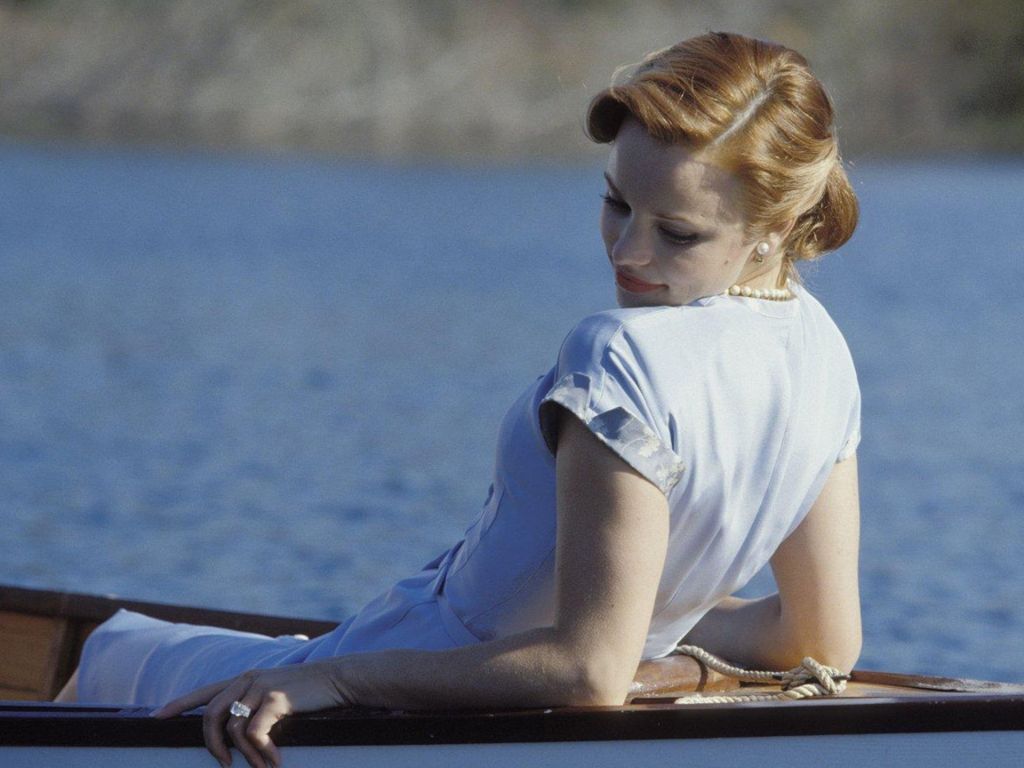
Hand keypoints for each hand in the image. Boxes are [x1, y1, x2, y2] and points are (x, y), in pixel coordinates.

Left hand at [152, 661, 348, 767]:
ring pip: (233, 728)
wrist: (338, 679)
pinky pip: (255, 733)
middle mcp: (247, 679)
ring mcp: (261, 686)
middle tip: (225, 765)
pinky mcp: (276, 697)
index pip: (204, 692)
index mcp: (245, 678)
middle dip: (212, 745)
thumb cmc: (310, 692)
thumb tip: (238, 732)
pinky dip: (263, 752)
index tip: (156, 718)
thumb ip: (256, 704)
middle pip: (210, 714)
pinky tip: (276, 760)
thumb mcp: (278, 694)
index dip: (179, 705)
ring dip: (245, 756)